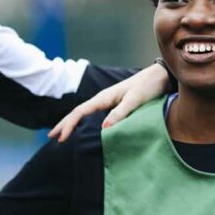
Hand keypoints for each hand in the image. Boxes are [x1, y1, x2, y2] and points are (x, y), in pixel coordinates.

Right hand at [48, 62, 169, 141]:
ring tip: (63, 135)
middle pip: (78, 112)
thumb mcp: (135, 99)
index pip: (79, 112)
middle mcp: (103, 99)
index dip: (68, 125)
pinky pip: (95, 116)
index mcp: (104, 97)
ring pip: (85, 114)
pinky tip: (86, 129)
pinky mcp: (116, 105)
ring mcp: (109, 102)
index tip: (61, 139)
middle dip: (64, 124)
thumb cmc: (148, 85)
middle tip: (52, 138)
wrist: (161, 75)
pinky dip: (86, 123)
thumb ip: (121, 112)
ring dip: (73, 123)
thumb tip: (104, 128)